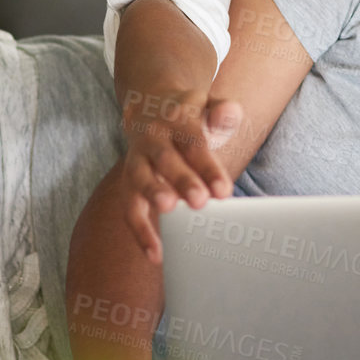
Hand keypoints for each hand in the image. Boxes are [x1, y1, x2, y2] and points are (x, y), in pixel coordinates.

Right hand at [119, 91, 243, 261]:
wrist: (150, 107)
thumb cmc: (190, 115)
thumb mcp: (207, 104)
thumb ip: (221, 111)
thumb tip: (230, 112)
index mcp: (177, 120)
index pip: (194, 143)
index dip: (208, 167)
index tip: (224, 192)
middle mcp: (153, 138)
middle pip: (166, 159)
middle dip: (182, 181)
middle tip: (199, 203)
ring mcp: (137, 160)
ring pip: (140, 180)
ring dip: (154, 197)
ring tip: (169, 214)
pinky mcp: (129, 183)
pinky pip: (130, 208)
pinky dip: (141, 232)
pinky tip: (157, 255)